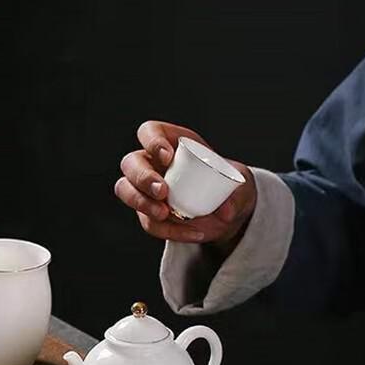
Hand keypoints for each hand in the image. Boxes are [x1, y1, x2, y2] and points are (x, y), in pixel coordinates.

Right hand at [114, 120, 257, 251]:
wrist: (225, 212)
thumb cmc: (227, 185)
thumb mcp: (239, 184)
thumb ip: (236, 195)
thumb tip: (225, 211)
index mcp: (170, 142)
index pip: (149, 132)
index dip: (152, 141)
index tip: (167, 156)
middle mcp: (151, 164)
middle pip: (130, 163)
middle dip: (143, 177)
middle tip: (163, 192)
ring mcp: (144, 190)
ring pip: (125, 191)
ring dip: (141, 203)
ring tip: (164, 214)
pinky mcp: (147, 214)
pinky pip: (149, 222)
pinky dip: (168, 230)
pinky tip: (192, 233)